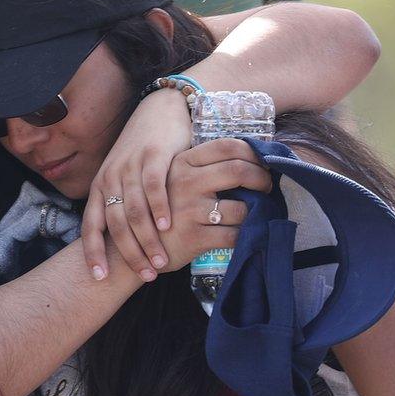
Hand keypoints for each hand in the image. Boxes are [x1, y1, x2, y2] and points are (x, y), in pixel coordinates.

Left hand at [82, 89, 189, 281]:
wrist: (159, 111)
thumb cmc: (143, 152)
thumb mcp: (125, 179)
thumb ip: (122, 206)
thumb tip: (123, 245)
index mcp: (100, 186)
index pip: (90, 225)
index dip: (92, 253)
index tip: (99, 278)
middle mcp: (110, 177)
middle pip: (115, 224)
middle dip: (129, 254)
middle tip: (145, 276)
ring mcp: (130, 166)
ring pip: (134, 211)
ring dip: (147, 239)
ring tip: (160, 262)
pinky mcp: (153, 155)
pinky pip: (153, 187)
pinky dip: (160, 208)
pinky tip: (169, 226)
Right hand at [91, 138, 272, 281]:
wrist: (126, 249)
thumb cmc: (156, 212)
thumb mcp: (170, 181)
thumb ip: (197, 171)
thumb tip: (241, 164)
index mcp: (180, 163)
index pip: (227, 146)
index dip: (253, 153)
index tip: (263, 164)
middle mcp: (185, 181)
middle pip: (239, 170)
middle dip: (262, 180)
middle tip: (268, 187)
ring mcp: (189, 209)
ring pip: (242, 208)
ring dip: (255, 214)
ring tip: (256, 215)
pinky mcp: (194, 237)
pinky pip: (234, 236)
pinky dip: (246, 237)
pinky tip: (246, 236)